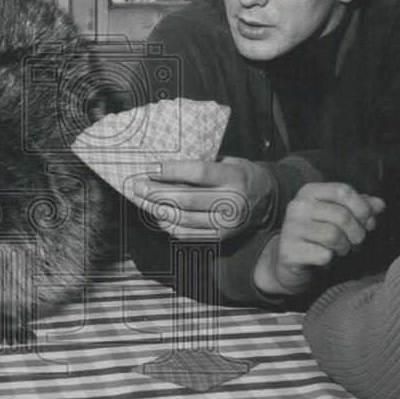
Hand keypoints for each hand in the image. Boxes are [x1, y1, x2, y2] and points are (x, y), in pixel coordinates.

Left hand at [130, 157, 274, 239]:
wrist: (263, 200)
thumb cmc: (238, 174)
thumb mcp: (227, 161)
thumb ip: (202, 163)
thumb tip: (163, 163)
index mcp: (233, 177)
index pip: (198, 172)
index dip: (171, 170)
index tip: (150, 167)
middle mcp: (231, 202)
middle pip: (185, 199)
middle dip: (156, 192)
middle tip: (136, 185)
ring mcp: (225, 224)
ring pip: (182, 218)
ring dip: (156, 209)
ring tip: (140, 199)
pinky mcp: (219, 238)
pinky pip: (186, 234)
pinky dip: (167, 224)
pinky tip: (155, 214)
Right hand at [255, 182, 384, 295]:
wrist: (289, 261)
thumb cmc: (318, 236)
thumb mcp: (338, 218)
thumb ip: (359, 208)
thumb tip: (380, 204)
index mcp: (310, 192)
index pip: (343, 191)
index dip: (363, 208)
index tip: (369, 223)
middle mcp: (298, 206)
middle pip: (342, 216)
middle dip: (357, 233)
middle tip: (355, 242)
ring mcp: (291, 228)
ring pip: (334, 236)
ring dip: (344, 248)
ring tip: (339, 250)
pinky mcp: (289, 250)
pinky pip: (324, 255)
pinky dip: (330, 260)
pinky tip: (323, 259)